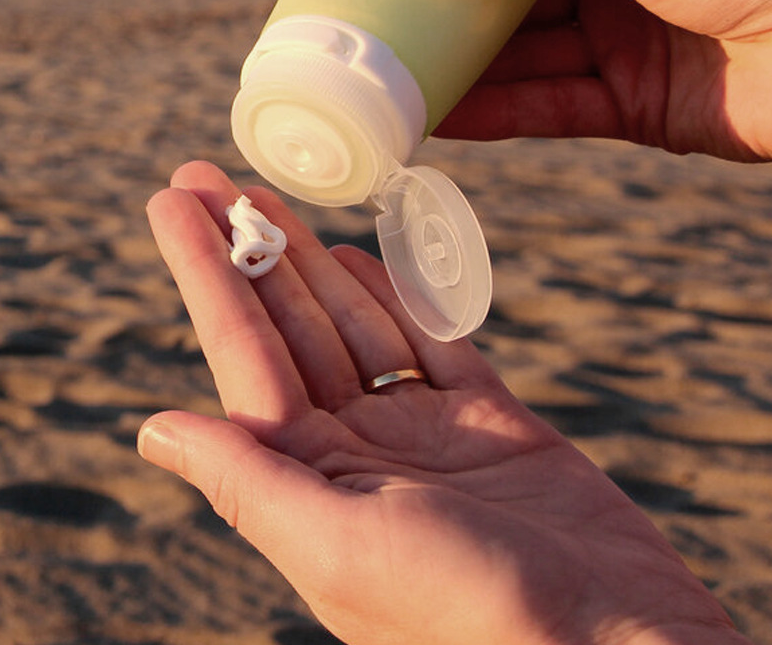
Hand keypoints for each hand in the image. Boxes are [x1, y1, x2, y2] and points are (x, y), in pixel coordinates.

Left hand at [138, 161, 748, 644]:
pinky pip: (430, 342)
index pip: (241, 351)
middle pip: (289, 325)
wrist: (618, 644)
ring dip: (310, 260)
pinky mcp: (488, 423)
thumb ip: (250, 482)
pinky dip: (395, 296)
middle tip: (204, 173)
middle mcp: (357, 452)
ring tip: (267, 198)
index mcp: (312, 480)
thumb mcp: (342, 546)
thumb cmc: (473, 615)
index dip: (203, 270)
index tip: (169, 202)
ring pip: (354, 322)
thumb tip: (152, 428)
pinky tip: (355, 255)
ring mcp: (422, 433)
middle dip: (248, 247)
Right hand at [397, 0, 771, 164]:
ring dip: (460, 79)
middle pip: (508, 9)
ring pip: (522, 65)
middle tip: (373, 39)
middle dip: (445, 25)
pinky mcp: (634, 110)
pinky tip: (442, 121)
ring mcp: (621, 49)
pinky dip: (498, 117)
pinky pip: (550, 111)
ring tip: (389, 88)